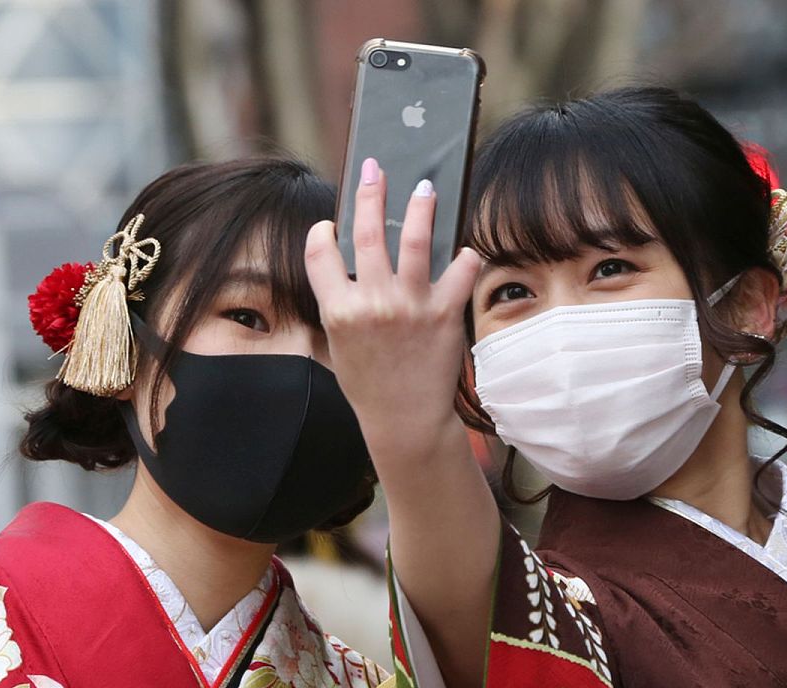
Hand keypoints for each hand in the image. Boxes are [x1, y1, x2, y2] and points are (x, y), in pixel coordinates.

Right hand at [304, 157, 481, 454]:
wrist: (405, 421)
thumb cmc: (370, 383)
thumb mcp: (340, 343)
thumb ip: (343, 302)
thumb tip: (355, 262)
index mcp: (337, 310)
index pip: (320, 251)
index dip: (323, 231)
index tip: (330, 222)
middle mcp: (371, 303)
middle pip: (366, 233)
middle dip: (369, 192)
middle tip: (375, 168)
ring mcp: (409, 307)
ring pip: (414, 240)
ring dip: (420, 208)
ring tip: (425, 188)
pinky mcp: (444, 314)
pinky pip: (459, 272)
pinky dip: (465, 257)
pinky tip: (466, 249)